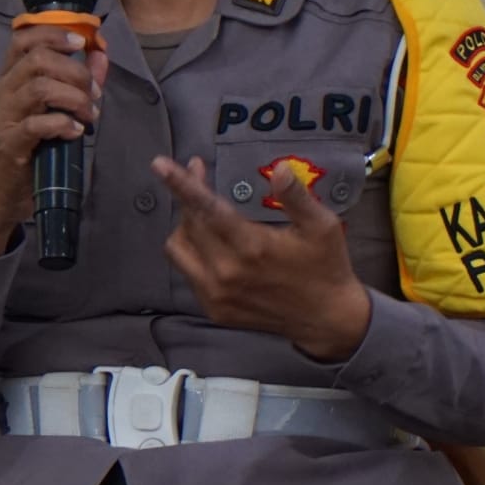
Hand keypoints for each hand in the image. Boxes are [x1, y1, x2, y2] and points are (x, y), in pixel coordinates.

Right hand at [0, 23, 110, 256]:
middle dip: (76, 72)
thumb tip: (100, 53)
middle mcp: (2, 91)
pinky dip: (63, 124)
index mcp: (10, 78)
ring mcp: (3, 117)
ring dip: (74, 98)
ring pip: (39, 87)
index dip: (53, 33)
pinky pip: (38, 124)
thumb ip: (78, 80)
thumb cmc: (29, 147)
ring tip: (90, 115)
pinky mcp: (10, 143)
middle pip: (37, 59)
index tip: (80, 42)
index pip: (23, 39)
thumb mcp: (54, 109)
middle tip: (94, 94)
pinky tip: (75, 132)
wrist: (1, 192)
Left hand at [153, 155, 373, 360]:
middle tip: (199, 174)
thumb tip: (280, 168)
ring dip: (185, 225)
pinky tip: (213, 245)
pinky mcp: (213, 309)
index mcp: (252, 247)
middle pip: (189, 223)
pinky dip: (193, 252)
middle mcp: (227, 272)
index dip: (182, 185)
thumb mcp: (321, 227)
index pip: (206, 209)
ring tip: (204, 212)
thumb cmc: (325, 266)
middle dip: (189, 195)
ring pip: (179, 248)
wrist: (325, 319)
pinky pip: (187, 271)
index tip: (159, 164)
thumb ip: (297, 197)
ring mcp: (216, 293)